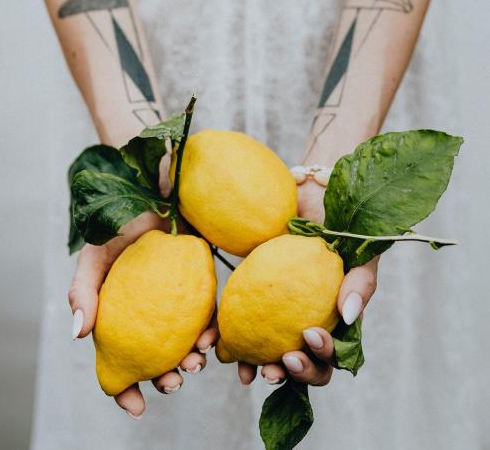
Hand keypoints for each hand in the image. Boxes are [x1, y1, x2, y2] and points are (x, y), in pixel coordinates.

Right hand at [68, 211, 218, 418]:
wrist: (156, 197)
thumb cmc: (121, 227)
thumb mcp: (95, 257)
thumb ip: (82, 291)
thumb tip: (78, 334)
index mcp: (120, 316)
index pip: (117, 361)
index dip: (124, 389)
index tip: (136, 407)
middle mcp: (148, 315)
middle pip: (157, 359)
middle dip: (168, 379)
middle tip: (177, 380)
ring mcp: (175, 304)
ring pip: (185, 344)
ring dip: (193, 360)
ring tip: (198, 361)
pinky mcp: (199, 289)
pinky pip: (206, 317)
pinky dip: (210, 331)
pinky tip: (212, 336)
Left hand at [237, 180, 378, 386]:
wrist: (312, 201)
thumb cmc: (342, 232)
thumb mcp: (359, 256)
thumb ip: (360, 284)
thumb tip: (347, 315)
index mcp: (331, 325)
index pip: (326, 360)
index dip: (316, 364)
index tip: (306, 337)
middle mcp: (303, 325)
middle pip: (298, 366)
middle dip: (287, 375)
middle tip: (274, 368)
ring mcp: (277, 314)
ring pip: (267, 354)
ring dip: (257, 368)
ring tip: (246, 372)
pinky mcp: (251, 298)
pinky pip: (239, 325)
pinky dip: (228, 340)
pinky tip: (215, 343)